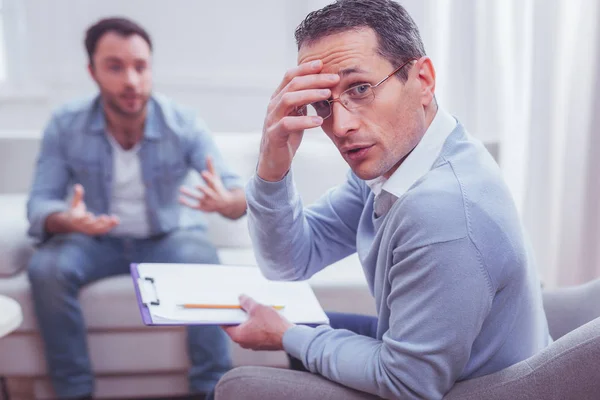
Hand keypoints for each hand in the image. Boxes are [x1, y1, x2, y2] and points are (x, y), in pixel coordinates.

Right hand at [65, 184, 119, 234]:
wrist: (72, 225)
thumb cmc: (74, 212)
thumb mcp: (74, 204)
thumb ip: (77, 196)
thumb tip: (78, 186)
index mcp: (77, 220)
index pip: (80, 220)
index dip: (85, 218)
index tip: (89, 215)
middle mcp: (83, 226)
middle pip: (91, 226)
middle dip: (98, 222)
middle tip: (104, 217)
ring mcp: (89, 230)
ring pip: (99, 229)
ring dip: (107, 225)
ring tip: (114, 219)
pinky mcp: (95, 232)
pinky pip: (103, 230)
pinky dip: (110, 226)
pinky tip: (116, 221)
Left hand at [179, 156, 235, 213]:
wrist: (226, 204)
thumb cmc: (218, 188)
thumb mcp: (216, 178)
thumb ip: (211, 167)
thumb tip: (208, 155)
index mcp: (216, 187)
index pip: (213, 182)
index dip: (208, 177)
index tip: (203, 172)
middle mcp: (213, 195)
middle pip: (207, 191)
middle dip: (202, 189)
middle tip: (195, 185)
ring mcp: (208, 202)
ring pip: (198, 198)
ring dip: (190, 194)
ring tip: (181, 188)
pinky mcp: (203, 208)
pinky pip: (194, 206)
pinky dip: (187, 203)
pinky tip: (179, 198)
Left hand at [223, 295, 294, 350]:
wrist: (289, 337)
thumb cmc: (273, 326)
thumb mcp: (257, 308)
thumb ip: (246, 302)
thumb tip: (241, 298)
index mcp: (238, 335)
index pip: (224, 324)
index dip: (225, 313)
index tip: (226, 307)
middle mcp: (243, 343)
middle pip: (236, 326)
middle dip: (240, 315)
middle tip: (244, 305)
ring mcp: (252, 344)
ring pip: (247, 329)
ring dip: (250, 320)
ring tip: (257, 310)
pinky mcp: (261, 344)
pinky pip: (255, 333)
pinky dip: (256, 325)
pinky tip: (264, 317)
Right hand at [257, 60, 339, 181]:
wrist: (274, 160)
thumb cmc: (287, 136)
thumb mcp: (296, 114)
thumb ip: (304, 100)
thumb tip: (322, 85)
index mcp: (279, 97)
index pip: (290, 76)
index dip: (306, 68)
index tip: (323, 63)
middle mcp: (274, 105)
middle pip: (292, 84)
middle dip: (314, 79)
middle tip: (334, 79)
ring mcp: (272, 119)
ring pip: (288, 99)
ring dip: (310, 95)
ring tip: (327, 95)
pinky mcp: (274, 135)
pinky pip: (287, 124)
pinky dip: (304, 121)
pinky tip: (318, 121)